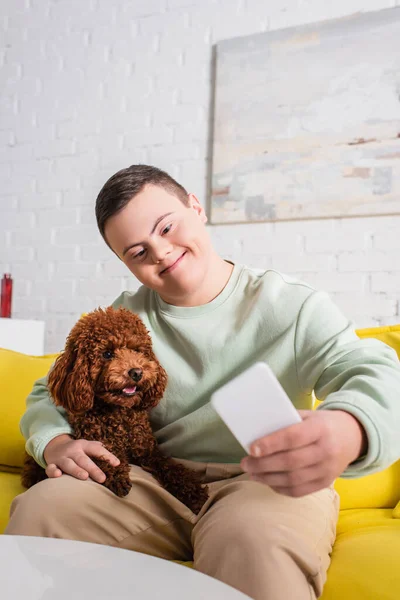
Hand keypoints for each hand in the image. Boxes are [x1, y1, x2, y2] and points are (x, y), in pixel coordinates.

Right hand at [44, 434, 119, 482]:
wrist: (54, 446)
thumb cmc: (76, 450)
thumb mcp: (87, 446)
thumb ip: (99, 450)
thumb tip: (116, 459)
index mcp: (84, 445)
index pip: (97, 449)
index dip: (107, 455)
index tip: (117, 464)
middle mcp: (73, 451)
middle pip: (84, 459)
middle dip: (93, 469)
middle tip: (103, 478)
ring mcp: (62, 457)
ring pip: (69, 464)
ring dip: (76, 470)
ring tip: (85, 477)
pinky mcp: (52, 464)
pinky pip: (51, 468)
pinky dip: (53, 471)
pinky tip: (58, 475)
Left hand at [241, 410, 367, 496]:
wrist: (353, 436)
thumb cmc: (322, 423)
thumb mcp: (308, 415)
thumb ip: (286, 423)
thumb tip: (257, 433)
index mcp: (321, 429)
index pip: (293, 437)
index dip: (271, 444)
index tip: (251, 448)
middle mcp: (326, 451)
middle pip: (290, 462)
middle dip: (263, 465)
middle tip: (245, 463)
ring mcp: (327, 470)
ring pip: (293, 479)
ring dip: (268, 478)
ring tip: (252, 473)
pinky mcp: (326, 483)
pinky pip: (299, 491)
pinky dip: (280, 488)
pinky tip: (268, 481)